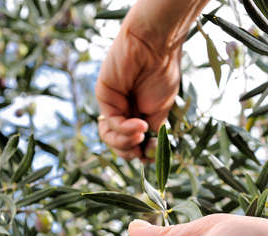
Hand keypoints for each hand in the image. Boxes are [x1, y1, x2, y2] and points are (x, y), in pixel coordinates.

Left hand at [95, 21, 180, 159]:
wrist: (157, 46)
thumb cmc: (163, 74)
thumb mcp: (162, 112)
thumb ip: (152, 134)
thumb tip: (146, 157)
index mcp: (139, 116)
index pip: (133, 144)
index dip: (140, 155)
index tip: (151, 155)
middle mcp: (124, 112)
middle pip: (120, 145)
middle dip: (131, 152)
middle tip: (143, 150)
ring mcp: (113, 105)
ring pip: (111, 139)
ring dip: (126, 144)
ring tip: (141, 136)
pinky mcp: (104, 97)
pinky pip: (111, 123)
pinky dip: (126, 130)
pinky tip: (139, 125)